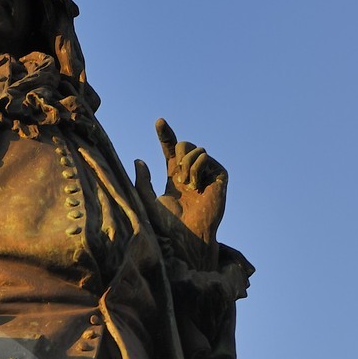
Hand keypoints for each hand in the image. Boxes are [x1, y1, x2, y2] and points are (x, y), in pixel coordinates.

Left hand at [135, 118, 227, 246]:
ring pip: (196, 148)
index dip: (165, 135)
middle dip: (178, 154)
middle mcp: (192, 172)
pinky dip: (196, 168)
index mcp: (175, 176)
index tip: (159, 122)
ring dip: (186, 164)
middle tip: (177, 177)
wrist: (188, 236)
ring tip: (186, 185)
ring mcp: (207, 173)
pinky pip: (205, 156)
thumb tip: (138, 160)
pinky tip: (196, 186)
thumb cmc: (168, 225)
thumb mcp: (148, 201)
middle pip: (184, 143)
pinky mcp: (219, 175)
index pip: (170, 150)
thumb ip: (142, 182)